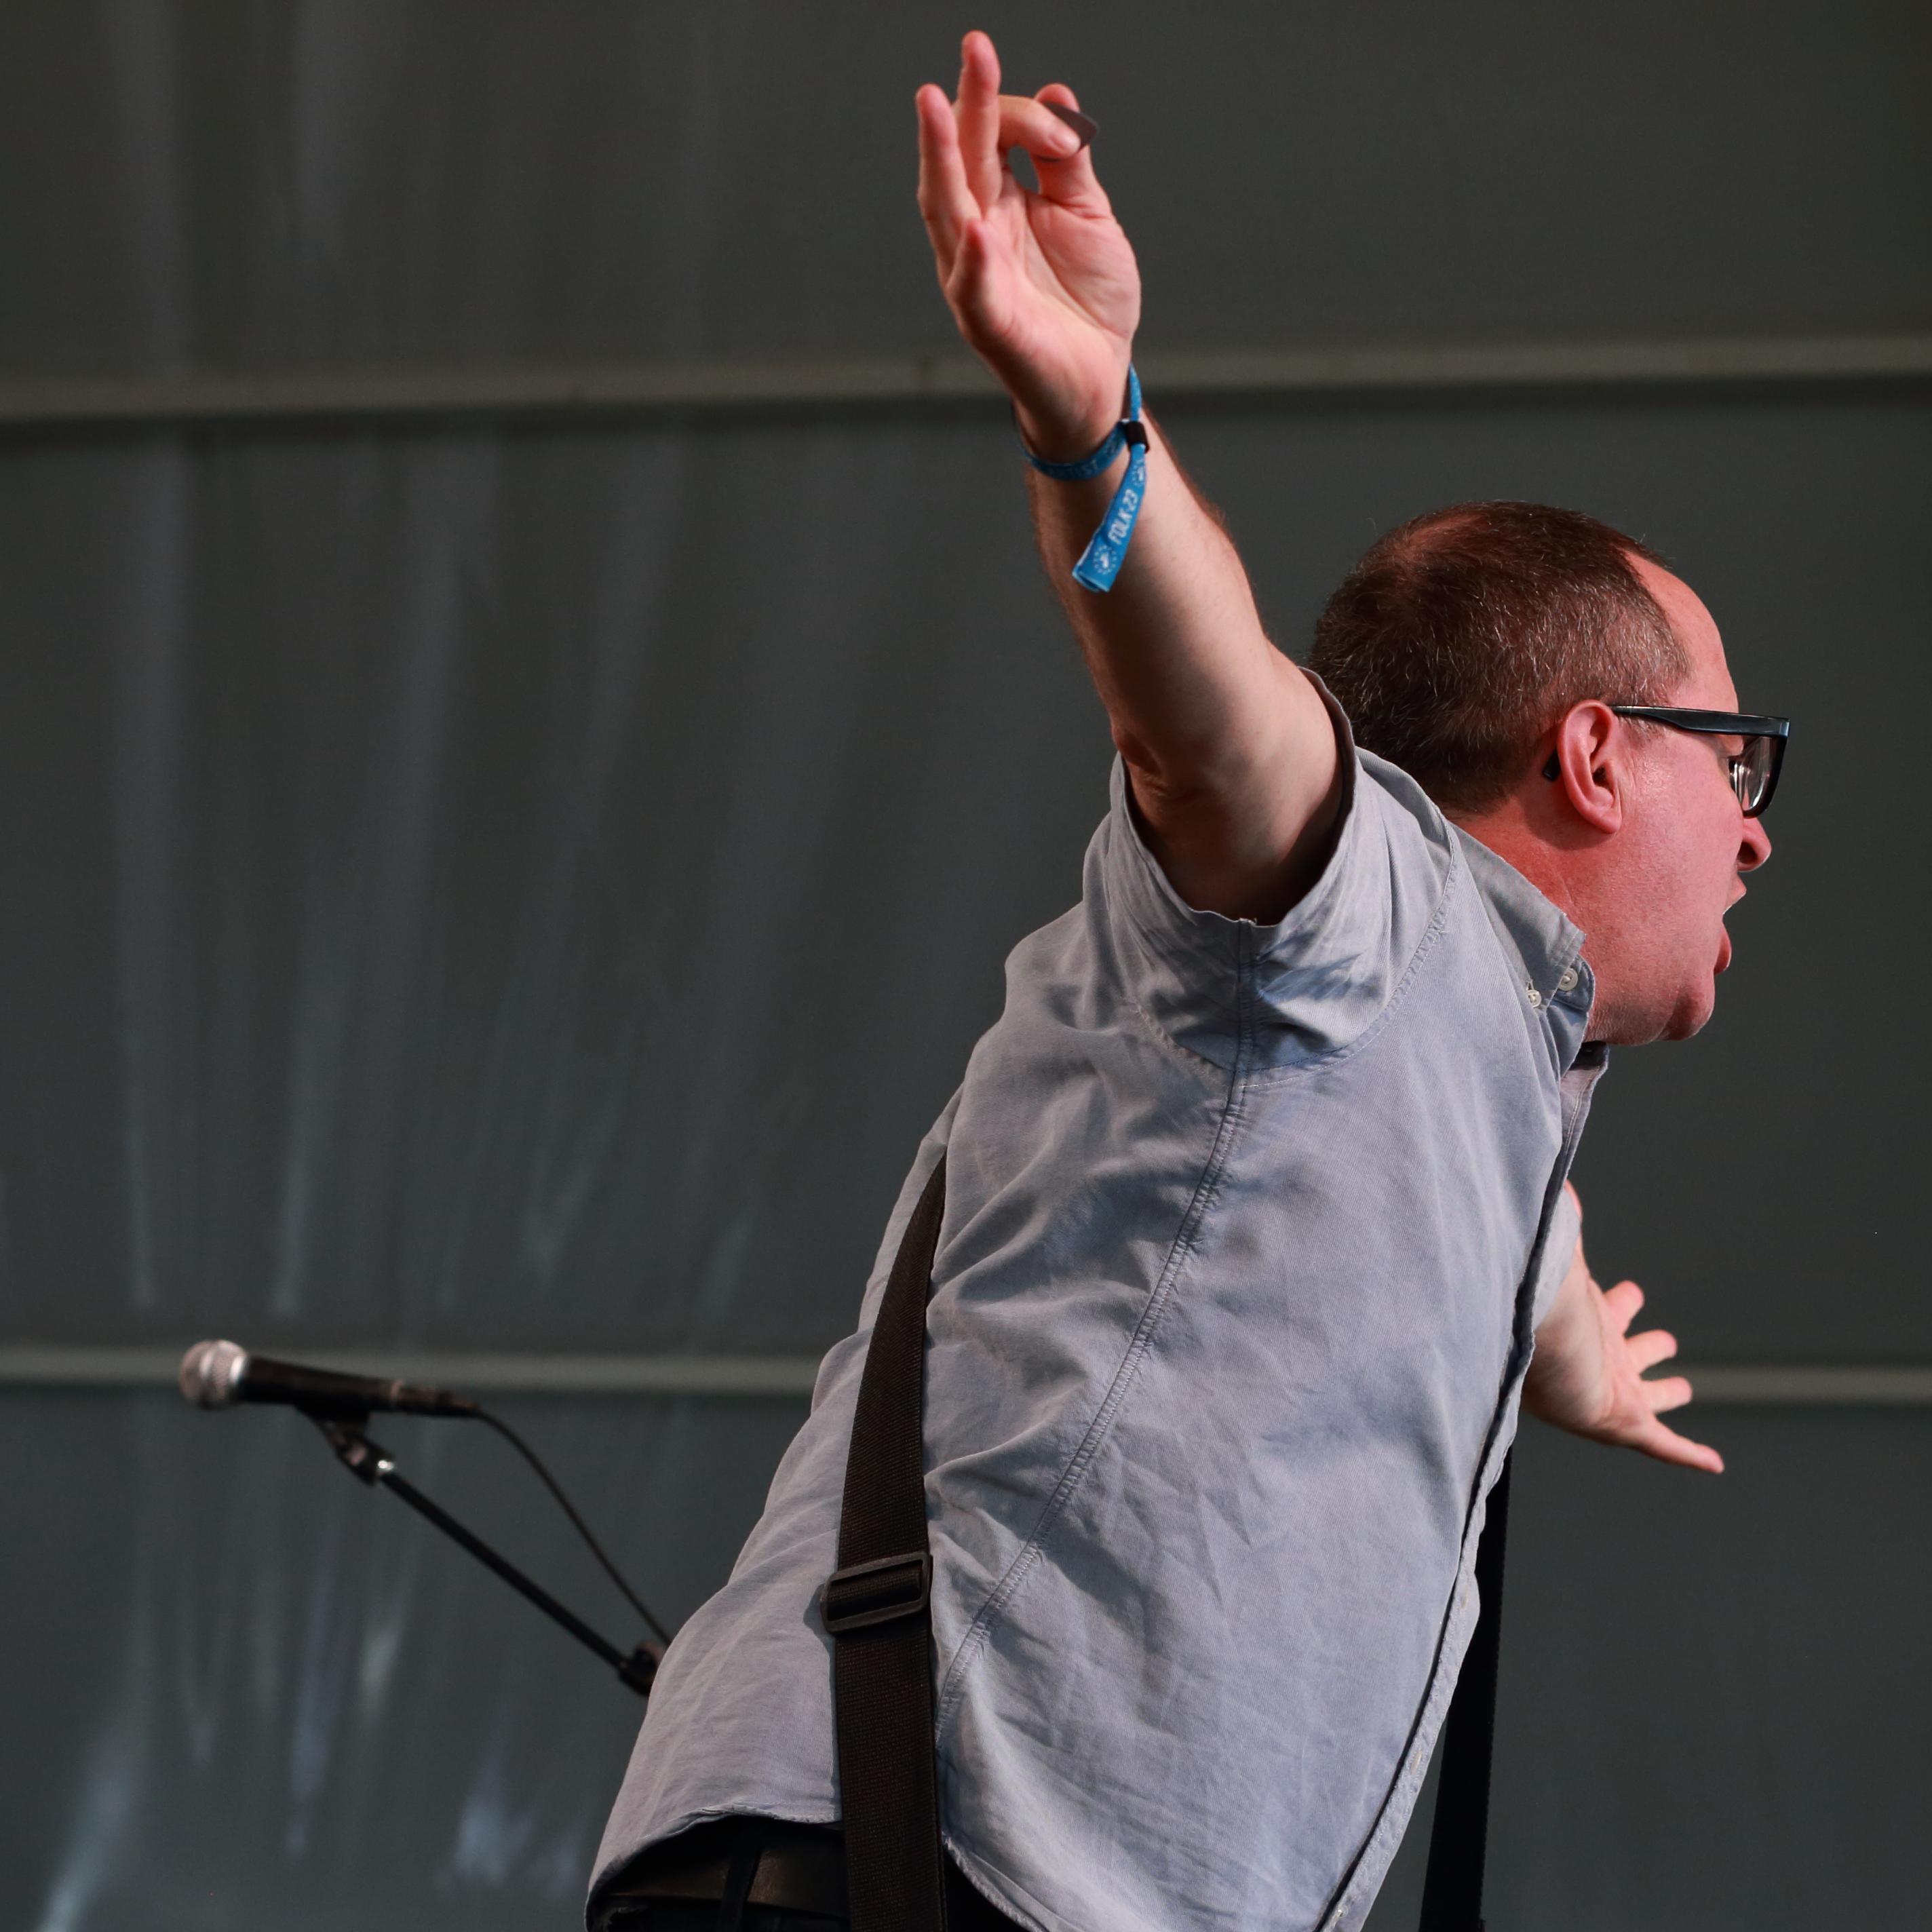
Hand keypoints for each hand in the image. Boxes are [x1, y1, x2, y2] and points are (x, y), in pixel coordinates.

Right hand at [916, 32, 1139, 459]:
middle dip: (964, 105)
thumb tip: (1057, 93)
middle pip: (962, 162)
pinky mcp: (991, 327)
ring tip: (937, 109)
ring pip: (950, 214)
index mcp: (999, 203)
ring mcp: (977, 280)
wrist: (1100, 376)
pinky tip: (977, 230)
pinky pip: (974, 292)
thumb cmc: (1087, 299)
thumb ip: (1068, 160)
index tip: (1057, 120)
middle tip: (973, 49)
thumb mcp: (1088, 213)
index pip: (990, 138)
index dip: (1015, 110)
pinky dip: (973, 263)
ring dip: (942, 161)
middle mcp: (978, 235)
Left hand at [1524, 1197, 1723, 1473]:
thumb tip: (1559, 1181)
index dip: (1618, 1303)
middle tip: (1661, 1341)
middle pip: (1627, 1353)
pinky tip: (1711, 1464)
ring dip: (1664, 1394)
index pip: (1605, 1309)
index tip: (1630, 1292)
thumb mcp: (1559, 1251)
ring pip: (1648, 1396)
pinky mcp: (1626, 1425)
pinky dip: (1689, 1455)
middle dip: (1643, 1347)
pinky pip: (1665, 1445)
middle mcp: (1597, 1357)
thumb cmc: (1541, 1295)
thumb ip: (1562, 1218)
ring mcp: (1613, 1393)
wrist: (1538, 1339)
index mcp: (1583, 1320)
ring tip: (1681, 1391)